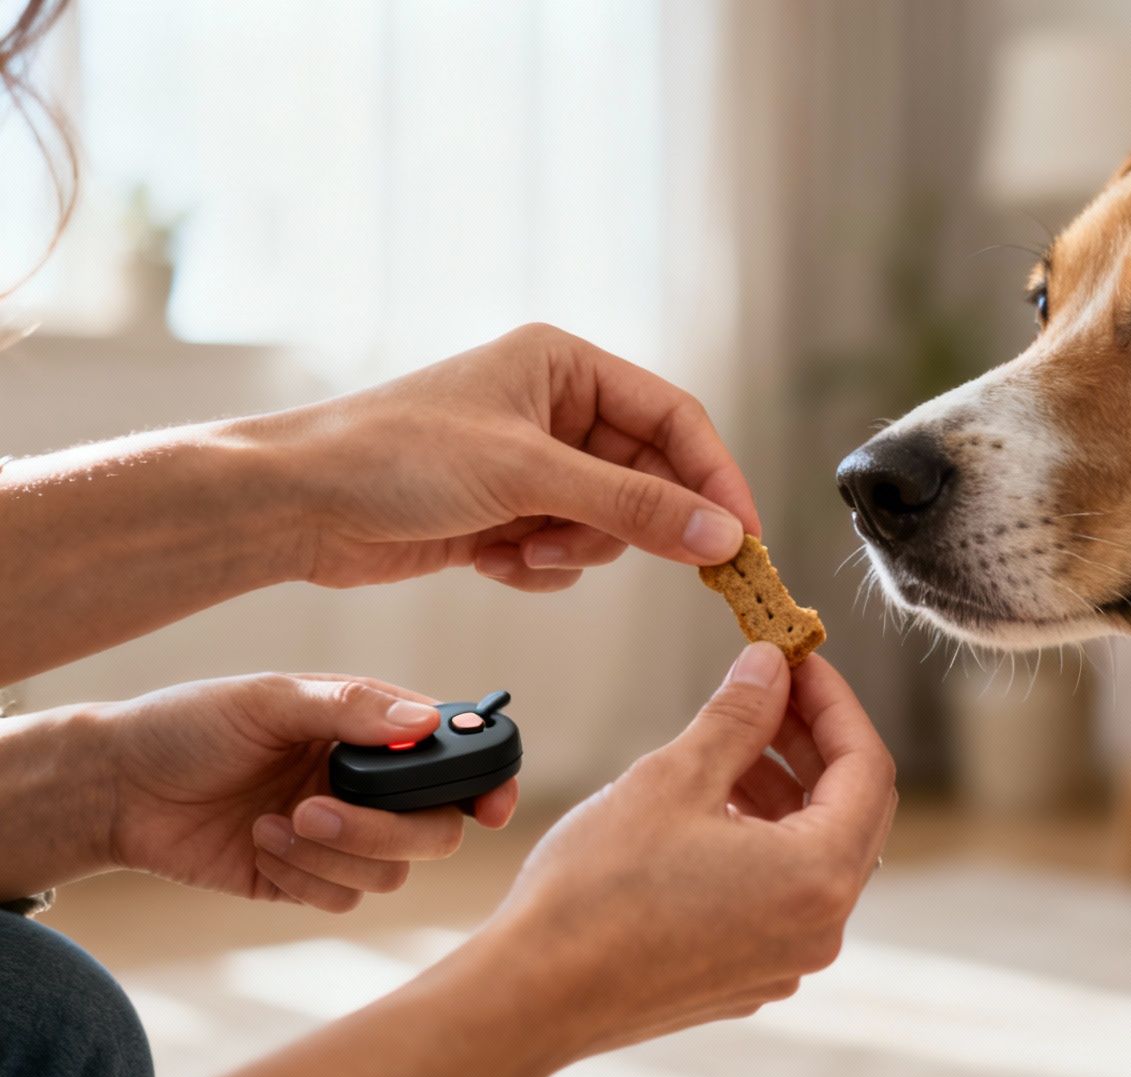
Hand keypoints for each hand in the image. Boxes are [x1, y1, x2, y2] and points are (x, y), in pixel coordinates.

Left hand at [99, 674, 517, 910]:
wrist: (118, 786)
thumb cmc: (192, 725)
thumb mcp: (269, 699)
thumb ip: (350, 708)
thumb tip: (426, 720)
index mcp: (371, 733)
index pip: (454, 757)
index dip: (488, 780)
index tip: (492, 805)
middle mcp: (368, 787)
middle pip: (436, 830)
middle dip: (385, 830)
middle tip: (317, 808)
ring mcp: (341, 837)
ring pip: (391, 873)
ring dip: (332, 853)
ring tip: (274, 823)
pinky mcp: (305, 880)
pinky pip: (341, 900)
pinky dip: (302, 877)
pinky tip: (258, 844)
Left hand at [267, 323, 760, 591]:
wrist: (295, 504)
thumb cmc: (392, 456)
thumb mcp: (528, 474)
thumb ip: (634, 506)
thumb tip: (723, 534)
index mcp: (565, 365)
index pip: (676, 418)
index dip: (716, 477)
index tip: (742, 537)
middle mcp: (555, 408)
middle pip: (649, 478)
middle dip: (631, 524)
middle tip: (653, 564)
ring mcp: (531, 465)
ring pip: (611, 524)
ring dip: (575, 549)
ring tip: (520, 547)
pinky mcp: (507, 513)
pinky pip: (566, 551)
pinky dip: (540, 565)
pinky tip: (491, 558)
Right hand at [467, 644, 895, 1058]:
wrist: (531, 997)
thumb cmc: (596, 892)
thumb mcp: (673, 777)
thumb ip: (739, 716)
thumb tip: (771, 665)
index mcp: (819, 877)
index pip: (867, 767)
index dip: (835, 704)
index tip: (799, 662)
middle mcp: (820, 928)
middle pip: (850, 811)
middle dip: (811, 743)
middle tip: (768, 691)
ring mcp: (785, 960)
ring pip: (813, 852)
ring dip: (784, 789)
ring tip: (730, 743)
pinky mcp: (748, 975)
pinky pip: (780, 892)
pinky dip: (762, 839)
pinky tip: (712, 806)